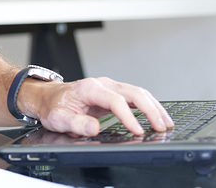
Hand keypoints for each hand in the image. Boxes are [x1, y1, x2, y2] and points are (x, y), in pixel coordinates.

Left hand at [19, 76, 174, 136]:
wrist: (48, 97)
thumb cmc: (53, 106)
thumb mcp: (57, 118)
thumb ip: (75, 124)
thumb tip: (95, 128)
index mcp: (89, 88)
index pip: (115, 100)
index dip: (128, 116)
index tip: (138, 131)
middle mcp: (102, 84)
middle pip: (133, 92)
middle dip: (150, 110)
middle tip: (162, 127)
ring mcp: (110, 87)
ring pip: (138, 93)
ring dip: (154, 107)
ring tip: (166, 124)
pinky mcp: (114, 93)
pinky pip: (136, 97)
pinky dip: (149, 106)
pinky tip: (157, 117)